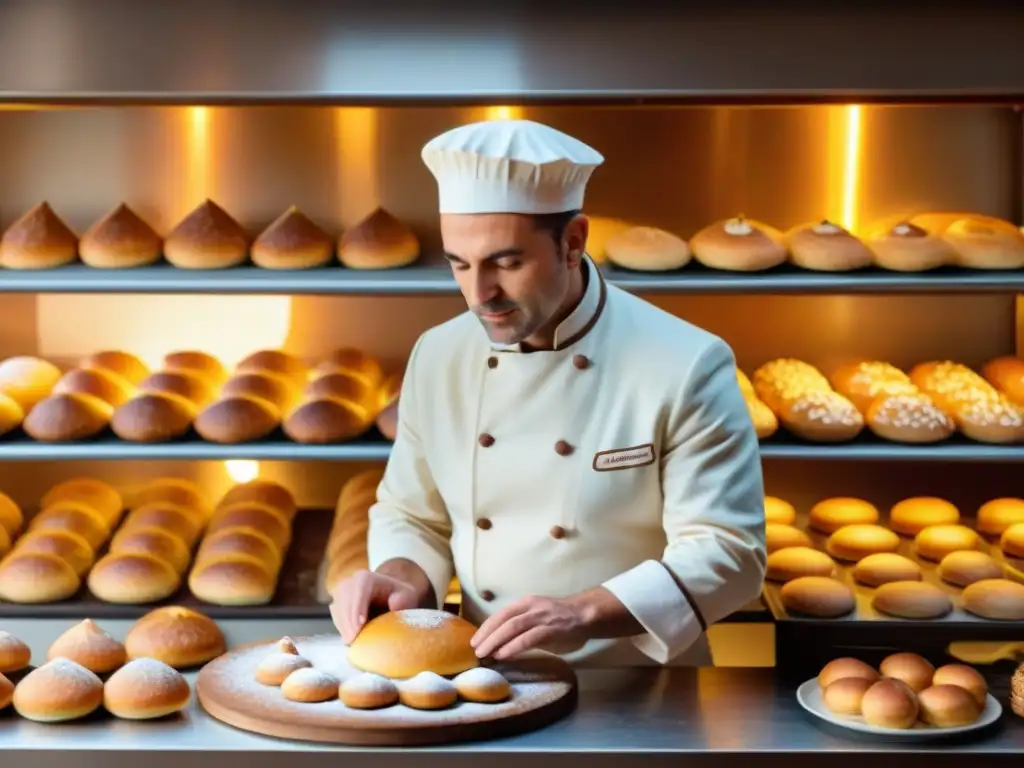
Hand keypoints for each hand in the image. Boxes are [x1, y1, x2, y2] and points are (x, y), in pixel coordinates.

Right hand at [329, 569, 420, 643]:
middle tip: (355, 642)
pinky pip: (337, 621)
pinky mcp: (336, 607)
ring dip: (346, 630)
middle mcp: (348, 583)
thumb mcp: (406, 594)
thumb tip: (394, 605)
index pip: (359, 592)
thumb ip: (403, 599)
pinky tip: (354, 641)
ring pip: (339, 615)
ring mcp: (339, 595)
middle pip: (345, 605)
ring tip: (356, 645)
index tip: (360, 626)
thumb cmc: (397, 596)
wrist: (386, 594)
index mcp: (365, 578)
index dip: (358, 609)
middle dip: (349, 625)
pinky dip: (345, 631)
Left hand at [470, 595, 591, 660]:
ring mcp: (542, 617)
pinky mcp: (552, 629)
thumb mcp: (536, 616)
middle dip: (487, 636)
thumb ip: (520, 625)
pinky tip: (503, 655)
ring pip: (513, 627)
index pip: (500, 614)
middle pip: (503, 620)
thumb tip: (498, 641)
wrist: (585, 614)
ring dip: (496, 641)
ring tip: (485, 654)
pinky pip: (529, 638)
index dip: (486, 628)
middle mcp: (531, 607)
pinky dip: (514, 646)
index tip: (474, 641)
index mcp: (525, 603)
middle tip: (475, 651)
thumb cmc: (558, 618)